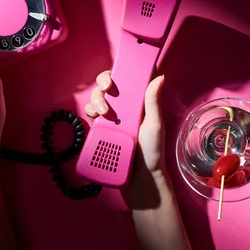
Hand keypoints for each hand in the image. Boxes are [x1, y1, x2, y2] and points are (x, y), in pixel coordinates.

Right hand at [84, 71, 165, 188]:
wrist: (139, 178)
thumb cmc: (152, 152)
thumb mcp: (155, 125)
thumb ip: (154, 102)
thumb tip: (159, 76)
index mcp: (139, 102)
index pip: (128, 79)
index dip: (120, 71)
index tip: (117, 72)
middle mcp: (125, 107)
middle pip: (109, 86)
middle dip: (103, 84)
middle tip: (107, 89)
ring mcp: (112, 117)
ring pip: (98, 98)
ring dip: (96, 99)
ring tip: (103, 113)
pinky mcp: (102, 129)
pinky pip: (91, 115)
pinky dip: (90, 112)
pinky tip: (94, 118)